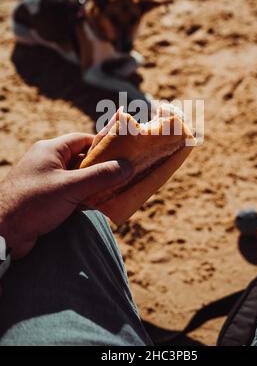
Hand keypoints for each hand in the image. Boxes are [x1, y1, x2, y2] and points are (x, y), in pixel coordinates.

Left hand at [0, 133, 132, 258]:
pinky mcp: (46, 200)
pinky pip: (72, 194)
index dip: (104, 146)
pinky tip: (101, 206)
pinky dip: (86, 199)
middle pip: (83, 160)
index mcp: (50, 150)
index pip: (83, 140)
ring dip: (96, 186)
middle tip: (125, 175)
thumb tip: (128, 166)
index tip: (123, 153)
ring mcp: (47, 182)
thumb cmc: (33, 203)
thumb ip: (100, 176)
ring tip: (118, 192)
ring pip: (79, 179)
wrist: (1, 234)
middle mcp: (48, 162)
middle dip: (103, 169)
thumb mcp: (70, 187)